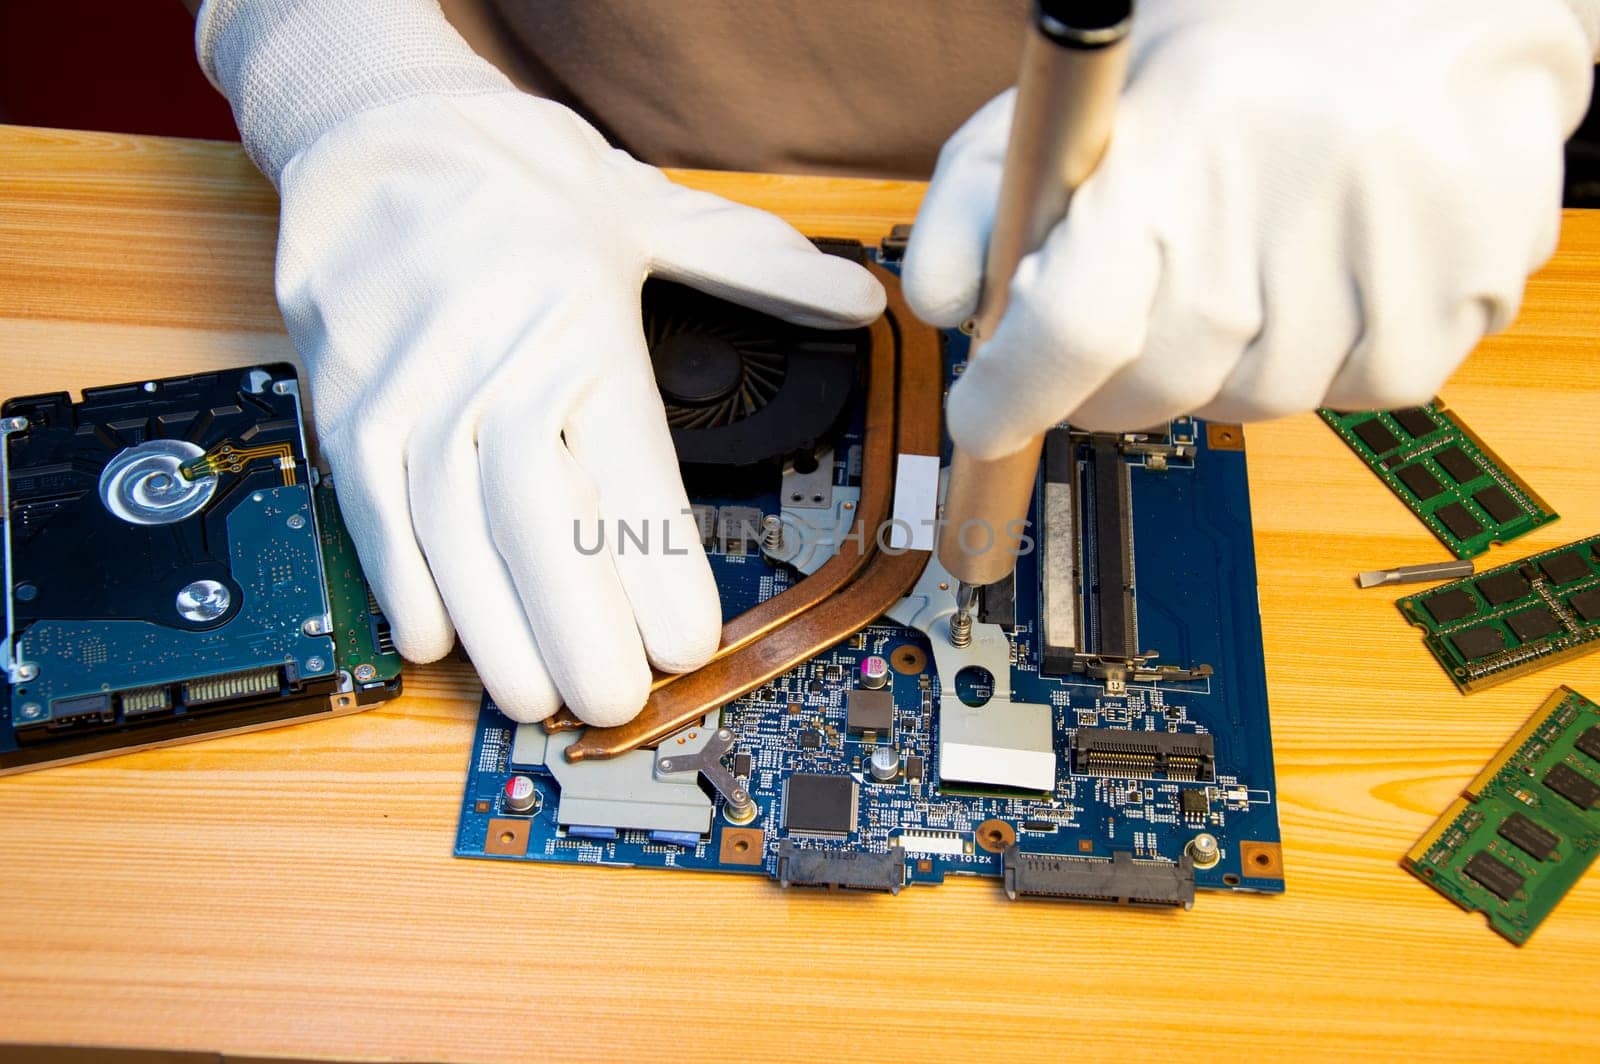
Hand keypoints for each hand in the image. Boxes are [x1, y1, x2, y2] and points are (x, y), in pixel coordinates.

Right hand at [272, 93, 882, 725]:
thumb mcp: (645, 205)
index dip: (656, 567)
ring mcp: (410, 386)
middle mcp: (493, 362)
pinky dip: (401, 579)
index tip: (689, 641)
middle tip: (616, 702)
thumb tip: (854, 297)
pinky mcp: (347, 402)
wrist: (376, 125)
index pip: (627, 470)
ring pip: (451, 528)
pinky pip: (368, 507)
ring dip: (494, 625)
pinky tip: (437, 641)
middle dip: (578, 624)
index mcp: (580, 326)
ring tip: (535, 697)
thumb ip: (753, 262)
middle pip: (537, 516)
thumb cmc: (514, 173)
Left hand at [904, 0, 1595, 453]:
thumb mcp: (1078, 99)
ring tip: (1254, 255)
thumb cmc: (1234, 55)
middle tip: (1130, 310)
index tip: (985, 418)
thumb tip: (944, 308)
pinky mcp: (1465, 292)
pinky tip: (1329, 268)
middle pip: (1153, 388)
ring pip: (1256, 402)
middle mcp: (1284, 201)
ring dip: (1229, 360)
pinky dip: (1329, 355)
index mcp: (1175, 144)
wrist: (1427, 2)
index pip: (1069, 329)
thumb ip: (978, 199)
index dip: (1012, 397)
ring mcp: (1389, 255)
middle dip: (1114, 374)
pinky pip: (1358, 392)